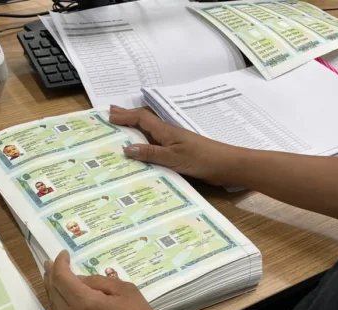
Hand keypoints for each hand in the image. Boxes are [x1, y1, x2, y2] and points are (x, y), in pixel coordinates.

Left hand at [44, 251, 184, 309]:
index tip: (63, 255)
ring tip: (56, 282)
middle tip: (52, 264)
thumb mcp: (126, 292)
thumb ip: (98, 282)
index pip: (62, 278)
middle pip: (53, 293)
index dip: (60, 264)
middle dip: (52, 276)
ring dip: (55, 294)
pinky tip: (66, 305)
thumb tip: (79, 280)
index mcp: (85, 304)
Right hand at [109, 106, 244, 185]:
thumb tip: (126, 148)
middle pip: (144, 122)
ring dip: (134, 130)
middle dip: (127, 117)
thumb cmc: (202, 159)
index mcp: (166, 132)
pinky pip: (155, 147)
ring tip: (120, 131)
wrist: (227, 166)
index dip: (125, 116)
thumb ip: (151, 153)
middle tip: (111, 115)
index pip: (141, 119)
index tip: (109, 115)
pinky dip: (143, 145)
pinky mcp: (178, 155)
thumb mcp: (174, 157)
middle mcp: (168, 135)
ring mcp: (173, 144)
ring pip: (149, 133)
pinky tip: (140, 152)